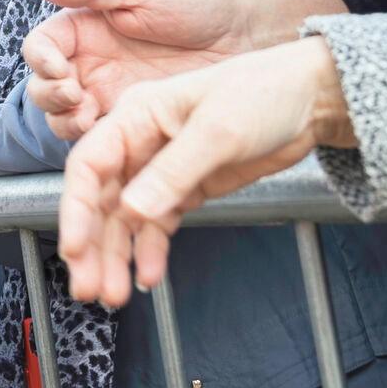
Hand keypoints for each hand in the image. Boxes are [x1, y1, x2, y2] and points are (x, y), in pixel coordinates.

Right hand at [22, 0, 255, 139]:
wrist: (243, 35)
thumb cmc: (196, 2)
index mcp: (84, 28)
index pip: (41, 46)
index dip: (41, 59)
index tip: (60, 68)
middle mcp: (88, 63)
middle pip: (43, 85)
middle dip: (49, 94)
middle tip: (76, 95)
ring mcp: (106, 94)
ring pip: (61, 115)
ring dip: (63, 119)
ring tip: (87, 117)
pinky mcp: (128, 119)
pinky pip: (96, 136)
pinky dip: (91, 139)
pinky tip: (106, 133)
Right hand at [58, 36, 355, 307]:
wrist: (312, 98)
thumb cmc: (264, 92)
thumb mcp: (217, 130)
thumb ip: (173, 172)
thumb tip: (133, 211)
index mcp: (135, 116)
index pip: (89, 166)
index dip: (76, 209)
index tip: (74, 248)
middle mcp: (139, 144)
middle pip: (102, 200)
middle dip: (92, 245)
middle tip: (89, 287)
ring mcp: (160, 169)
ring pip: (126, 219)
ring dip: (117, 256)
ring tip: (112, 296)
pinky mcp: (185, 188)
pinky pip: (157, 225)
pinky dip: (150, 251)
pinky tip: (148, 276)